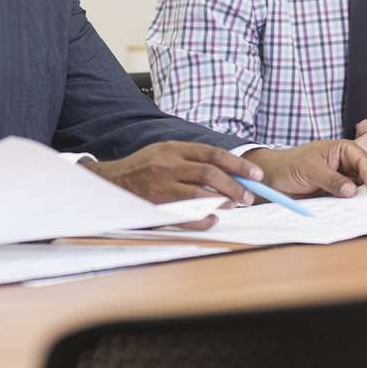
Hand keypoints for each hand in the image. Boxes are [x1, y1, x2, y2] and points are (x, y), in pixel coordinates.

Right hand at [90, 142, 260, 206]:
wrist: (110, 181)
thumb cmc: (144, 167)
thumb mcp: (166, 152)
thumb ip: (192, 158)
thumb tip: (228, 171)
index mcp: (173, 149)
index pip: (214, 154)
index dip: (238, 165)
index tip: (256, 175)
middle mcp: (168, 165)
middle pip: (210, 174)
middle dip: (235, 186)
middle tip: (248, 196)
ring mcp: (161, 187)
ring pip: (201, 194)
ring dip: (222, 201)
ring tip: (233, 205)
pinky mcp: (155, 207)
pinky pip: (187, 216)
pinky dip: (204, 219)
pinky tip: (213, 218)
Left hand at [253, 139, 366, 198]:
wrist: (273, 177)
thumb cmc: (290, 165)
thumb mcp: (310, 169)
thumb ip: (331, 179)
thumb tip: (351, 191)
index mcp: (342, 150)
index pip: (362, 159)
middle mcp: (344, 164)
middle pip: (364, 175)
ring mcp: (341, 179)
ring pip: (357, 189)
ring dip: (360, 198)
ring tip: (366, 209)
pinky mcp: (335, 193)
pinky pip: (346, 199)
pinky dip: (350, 205)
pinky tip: (353, 212)